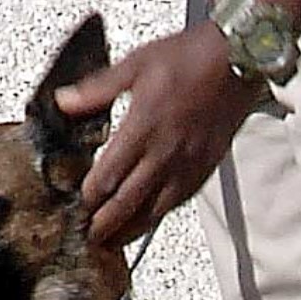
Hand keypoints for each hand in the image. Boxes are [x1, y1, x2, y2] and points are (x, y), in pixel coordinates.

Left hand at [55, 21, 262, 245]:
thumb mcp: (135, 65)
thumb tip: (63, 102)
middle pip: (127, 203)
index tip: (76, 206)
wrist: (237, 61)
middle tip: (89, 237)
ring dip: (130, 230)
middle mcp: (164, 153)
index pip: (108, 176)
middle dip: (105, 224)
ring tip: (114, 241)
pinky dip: (157, 217)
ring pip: (153, 211)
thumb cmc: (189, 58)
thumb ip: (97, 89)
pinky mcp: (204, 169)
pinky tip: (147, 221)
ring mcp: (186, 165)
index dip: (89, 197)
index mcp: (142, 127)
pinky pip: (177, 203)